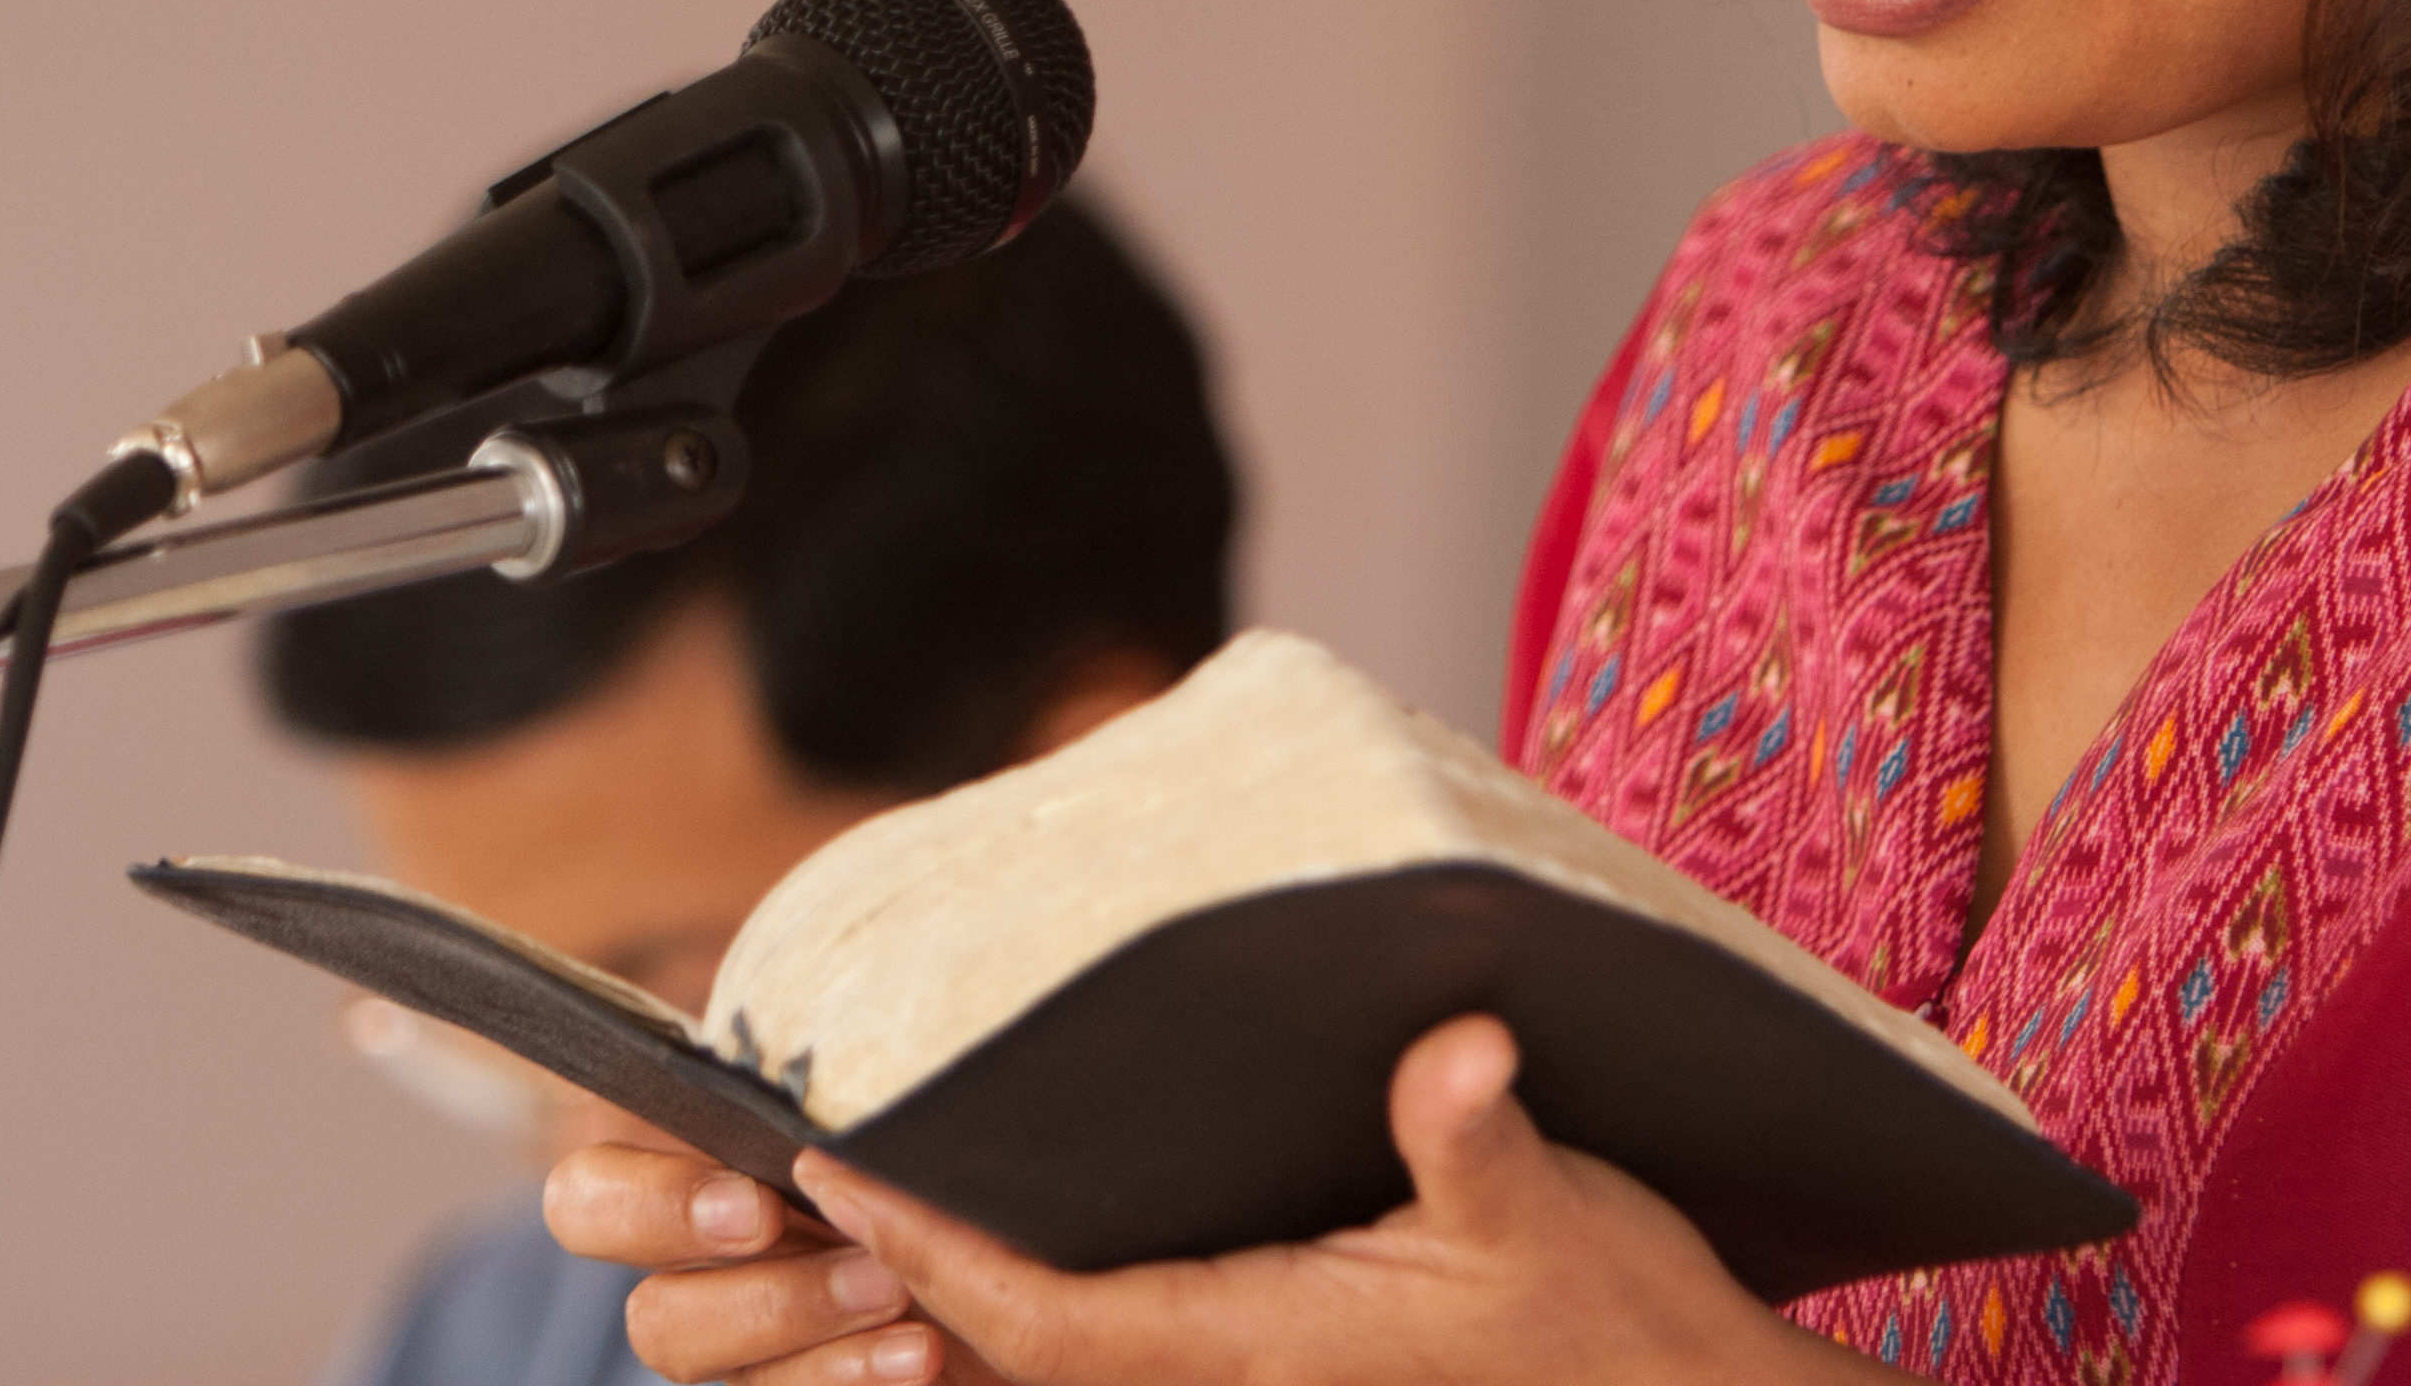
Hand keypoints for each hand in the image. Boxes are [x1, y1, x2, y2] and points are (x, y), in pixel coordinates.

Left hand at [544, 1015, 1886, 1384]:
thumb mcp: (1554, 1212)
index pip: (1047, 1315)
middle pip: (1018, 1351)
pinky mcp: (1292, 1365)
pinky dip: (1042, 1312)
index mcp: (1267, 1343)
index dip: (932, 1249)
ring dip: (958, 1298)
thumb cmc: (1613, 1316)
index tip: (832, 1176)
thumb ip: (1482, 1140)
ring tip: (865, 1214)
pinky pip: (1123, 1353)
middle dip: (900, 1279)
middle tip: (797, 1181)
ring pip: (1061, 1361)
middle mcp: (1238, 1375)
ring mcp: (1262, 1380)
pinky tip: (1016, 1258)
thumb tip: (1454, 1056)